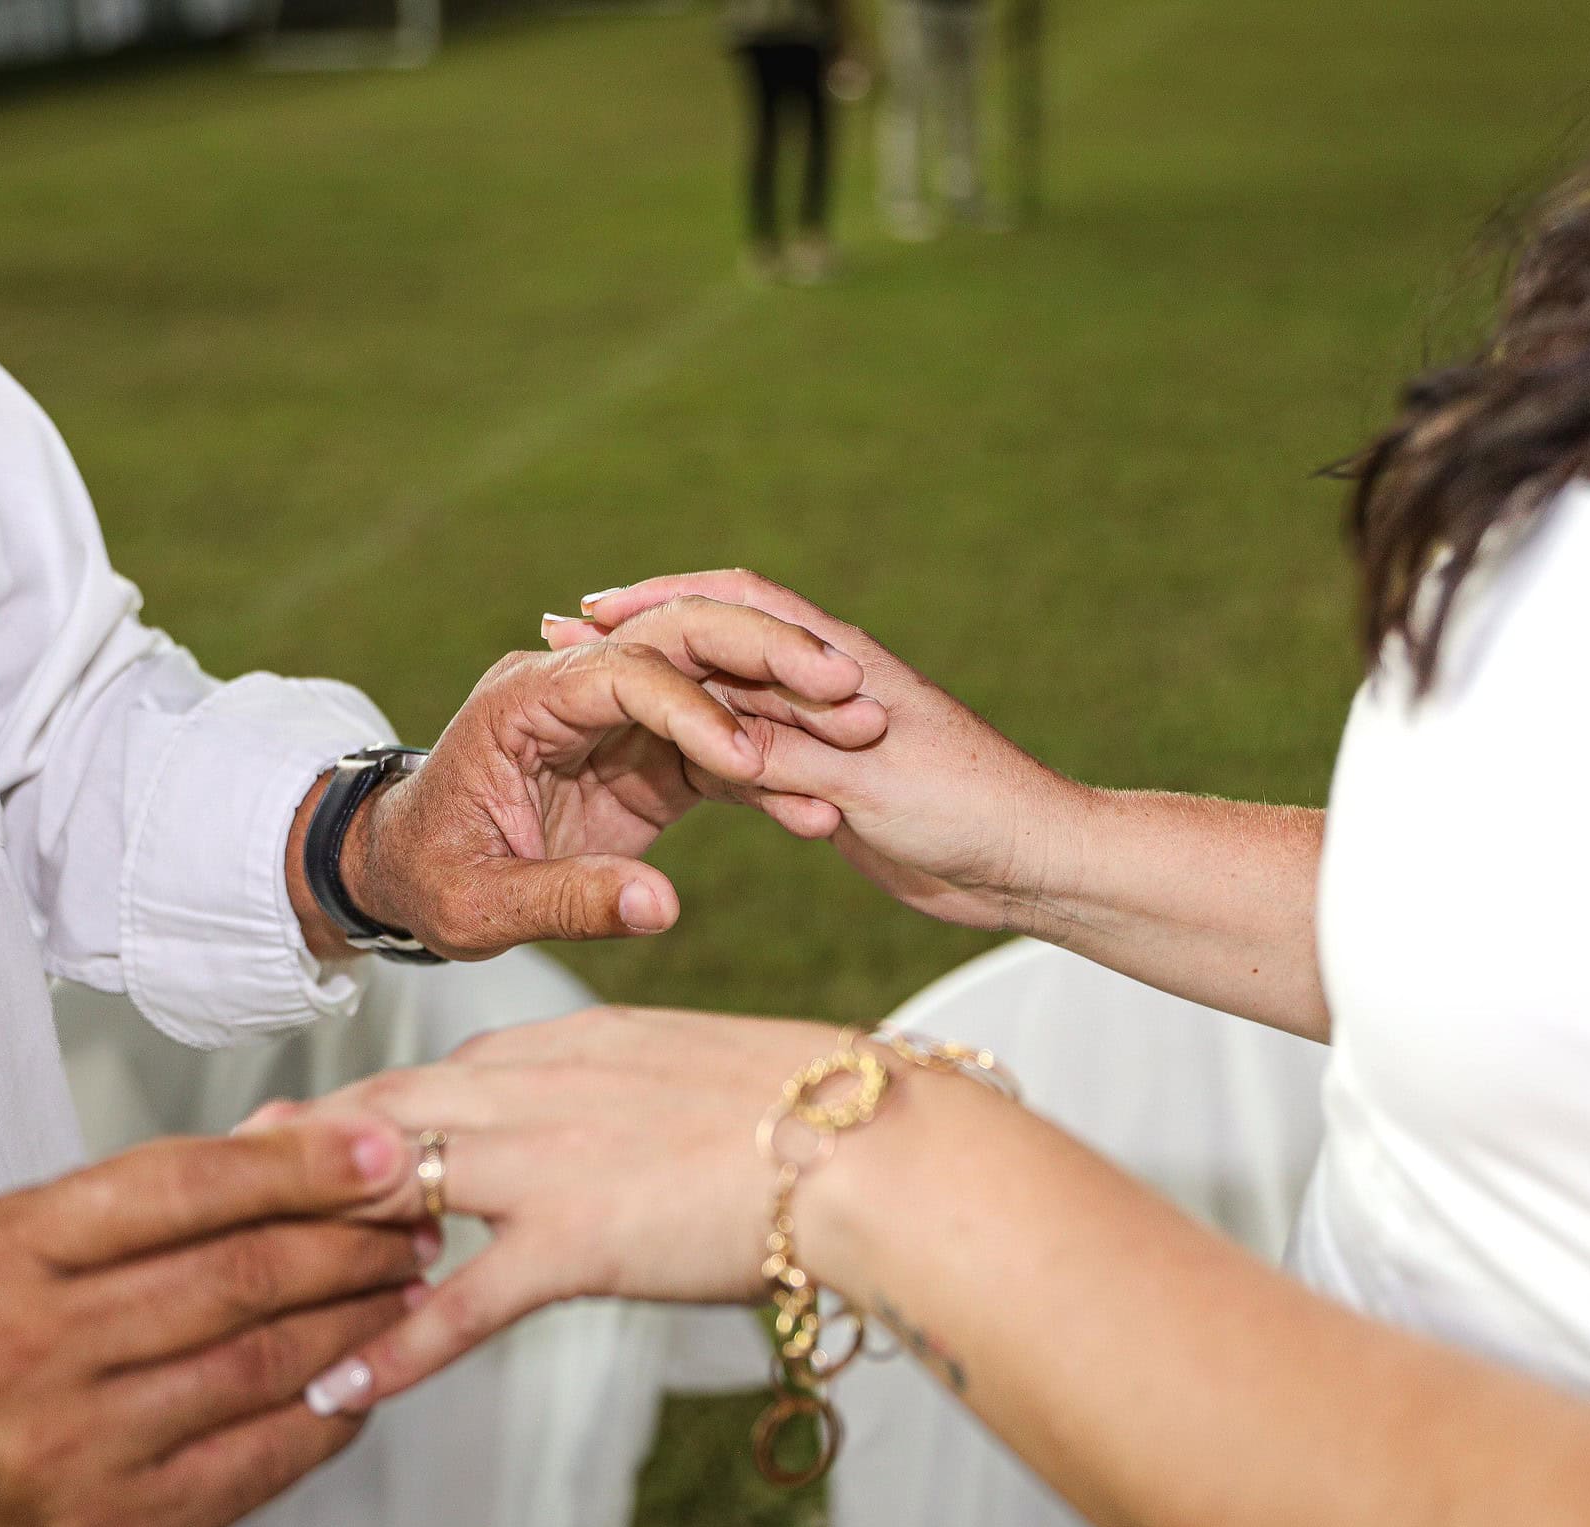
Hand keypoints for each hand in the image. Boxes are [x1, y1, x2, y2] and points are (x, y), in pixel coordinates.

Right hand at [0, 1116, 429, 1526]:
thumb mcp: (0, 1251)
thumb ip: (135, 1199)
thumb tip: (280, 1136)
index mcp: (3, 1255)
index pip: (180, 1188)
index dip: (299, 1164)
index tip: (378, 1147)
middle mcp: (31, 1347)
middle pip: (238, 1274)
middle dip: (350, 1239)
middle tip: (412, 1216)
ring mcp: (74, 1447)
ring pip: (261, 1363)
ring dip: (357, 1320)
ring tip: (405, 1287)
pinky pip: (259, 1458)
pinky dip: (328, 1411)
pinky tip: (359, 1377)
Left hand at [257, 1008, 1015, 1408]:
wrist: (876, 1141)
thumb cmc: (818, 1111)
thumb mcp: (702, 1072)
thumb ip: (633, 1095)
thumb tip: (621, 1127)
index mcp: (573, 1044)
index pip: (437, 1076)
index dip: (364, 1113)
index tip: (309, 1132)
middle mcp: (538, 1085)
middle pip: (382, 1115)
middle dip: (293, 1150)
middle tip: (214, 1181)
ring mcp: (548, 1158)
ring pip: (391, 1189)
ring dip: (309, 1237)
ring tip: (230, 1276)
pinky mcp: (575, 1236)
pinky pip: (458, 1300)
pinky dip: (389, 1350)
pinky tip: (334, 1391)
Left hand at [316, 601, 883, 959]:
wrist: (406, 874)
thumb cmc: (430, 882)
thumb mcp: (481, 909)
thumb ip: (567, 901)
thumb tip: (659, 907)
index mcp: (523, 700)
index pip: (622, 674)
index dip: (690, 711)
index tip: (746, 761)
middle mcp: (574, 688)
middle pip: (681, 638)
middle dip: (763, 653)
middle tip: (843, 682)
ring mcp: (616, 714)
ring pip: (717, 677)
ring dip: (787, 697)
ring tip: (863, 725)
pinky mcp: (647, 752)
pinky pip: (722, 743)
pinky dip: (773, 766)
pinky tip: (824, 803)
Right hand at [548, 571, 1082, 931]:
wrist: (1028, 863)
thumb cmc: (964, 808)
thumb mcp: (857, 780)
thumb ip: (778, 751)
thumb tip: (692, 724)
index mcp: (836, 661)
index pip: (730, 602)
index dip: (655, 599)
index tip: (587, 609)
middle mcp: (825, 684)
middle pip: (717, 645)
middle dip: (643, 641)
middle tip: (560, 645)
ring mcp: (826, 733)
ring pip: (728, 701)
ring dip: (667, 697)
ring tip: (589, 702)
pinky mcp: (830, 781)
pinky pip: (752, 757)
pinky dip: (703, 753)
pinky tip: (659, 768)